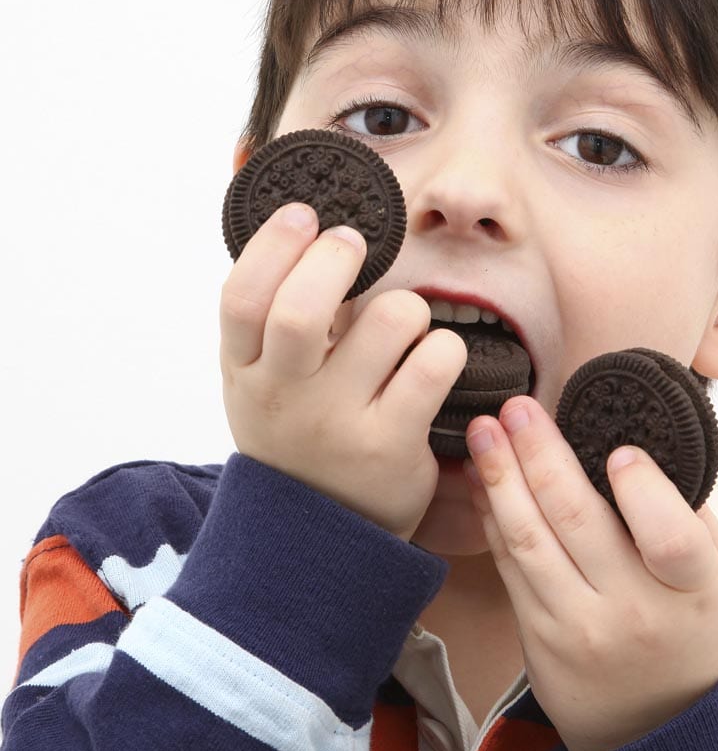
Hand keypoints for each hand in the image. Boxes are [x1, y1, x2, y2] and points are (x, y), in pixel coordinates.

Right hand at [220, 202, 466, 539]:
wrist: (318, 536)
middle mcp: (285, 397)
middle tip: (353, 246)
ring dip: (408, 306)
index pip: (241, 299)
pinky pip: (435, 363)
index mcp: (244, 372)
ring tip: (403, 327)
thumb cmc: (297, 433)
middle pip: (302, 310)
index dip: (272, 245)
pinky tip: (432, 360)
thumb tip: (306, 229)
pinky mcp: (392, 443)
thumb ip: (271, 319)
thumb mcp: (262, 380)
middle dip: (336, 259)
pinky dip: (443, 347)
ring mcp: (338, 423)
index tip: (303, 214)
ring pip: (391, 320)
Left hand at [464, 397, 717, 750]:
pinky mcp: (537, 635)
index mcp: (692, 593)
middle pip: (577, 521)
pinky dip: (492, 515)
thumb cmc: (689, 628)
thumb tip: (643, 442)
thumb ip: (689, 515)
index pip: (670, 538)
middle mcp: (632, 612)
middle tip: (518, 406)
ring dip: (500, 476)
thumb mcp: (717, 578)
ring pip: (529, 538)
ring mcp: (577, 627)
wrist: (654, 726)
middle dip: (541, 454)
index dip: (643, 489)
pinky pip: (508, 564)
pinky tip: (482, 476)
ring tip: (483, 429)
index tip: (618, 448)